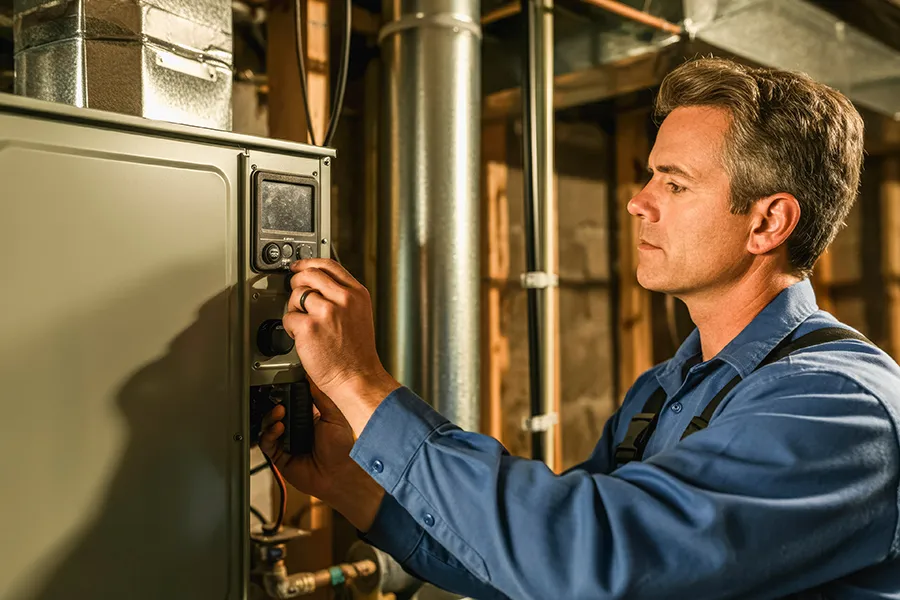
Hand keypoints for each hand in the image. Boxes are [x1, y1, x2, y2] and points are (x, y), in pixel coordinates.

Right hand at [259, 381, 384, 531]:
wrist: (340, 473)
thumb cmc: (342, 448)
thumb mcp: (334, 415)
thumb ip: (322, 397)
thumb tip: (314, 378)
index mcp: (309, 420)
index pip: (291, 405)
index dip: (285, 397)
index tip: (283, 388)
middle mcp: (297, 431)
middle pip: (276, 415)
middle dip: (275, 406)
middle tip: (279, 401)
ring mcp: (288, 444)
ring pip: (269, 427)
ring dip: (271, 418)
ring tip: (279, 413)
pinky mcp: (280, 458)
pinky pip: (267, 444)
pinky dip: (269, 435)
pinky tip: (278, 428)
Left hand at [282, 259, 399, 434]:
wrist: (358, 378)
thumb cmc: (357, 354)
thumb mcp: (359, 315)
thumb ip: (342, 296)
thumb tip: (318, 284)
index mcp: (356, 294)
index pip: (329, 265)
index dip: (309, 263)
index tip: (299, 266)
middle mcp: (343, 299)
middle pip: (309, 275)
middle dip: (297, 282)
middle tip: (295, 293)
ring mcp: (326, 312)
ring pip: (296, 294)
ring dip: (294, 308)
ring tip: (304, 322)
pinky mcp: (309, 327)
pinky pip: (288, 317)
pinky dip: (290, 327)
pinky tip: (302, 336)